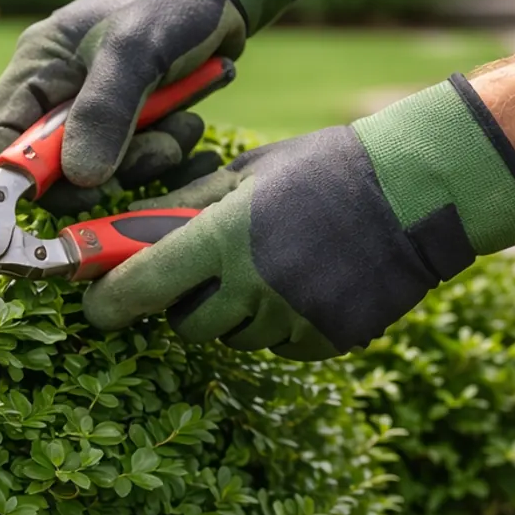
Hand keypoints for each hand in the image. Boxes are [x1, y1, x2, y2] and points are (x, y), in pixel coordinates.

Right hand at [0, 0, 302, 212]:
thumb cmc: (169, 4)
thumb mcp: (135, 51)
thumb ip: (104, 111)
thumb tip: (80, 178)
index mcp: (38, 68)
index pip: (0, 135)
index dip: (26, 174)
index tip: (81, 190)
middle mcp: (57, 94)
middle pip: (55, 164)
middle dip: (108, 170)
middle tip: (157, 151)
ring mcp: (93, 110)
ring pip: (103, 168)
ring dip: (149, 159)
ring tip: (186, 124)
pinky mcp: (129, 123)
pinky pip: (137, 161)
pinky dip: (168, 156)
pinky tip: (193, 127)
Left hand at [82, 75, 514, 358]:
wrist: (420, 192)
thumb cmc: (323, 170)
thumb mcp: (244, 174)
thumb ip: (183, 209)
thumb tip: (124, 234)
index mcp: (224, 240)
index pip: (138, 289)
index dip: (107, 302)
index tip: (94, 303)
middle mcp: (254, 290)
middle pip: (184, 324)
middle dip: (181, 302)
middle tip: (204, 267)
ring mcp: (293, 321)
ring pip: (232, 338)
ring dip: (233, 312)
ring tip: (270, 262)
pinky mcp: (328, 342)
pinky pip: (278, 345)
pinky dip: (277, 322)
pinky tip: (304, 280)